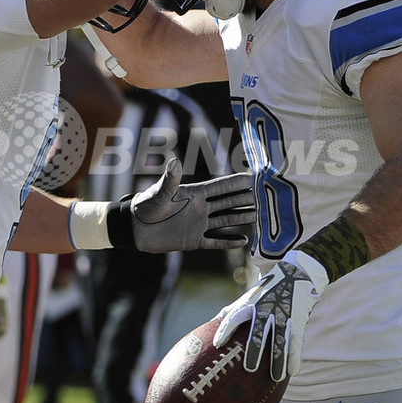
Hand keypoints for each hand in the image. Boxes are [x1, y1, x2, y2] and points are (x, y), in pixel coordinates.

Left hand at [108, 157, 253, 252]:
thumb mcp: (158, 193)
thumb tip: (175, 161)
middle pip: (229, 202)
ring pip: (226, 221)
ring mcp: (198, 224)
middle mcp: (200, 208)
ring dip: (242, 218)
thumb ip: (170, 180)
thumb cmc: (145, 206)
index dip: (238, 181)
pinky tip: (243, 241)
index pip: (222, 187)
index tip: (256, 176)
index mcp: (194, 194)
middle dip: (247, 199)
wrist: (134, 229)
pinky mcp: (193, 240)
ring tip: (260, 215)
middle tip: (267, 196)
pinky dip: (228, 242)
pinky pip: (215, 241)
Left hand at [212, 251, 328, 380]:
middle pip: (259, 331)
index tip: (217, 344)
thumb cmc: (266, 291)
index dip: (225, 330)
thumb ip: (230, 312)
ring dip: (279, 359)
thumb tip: (210, 326)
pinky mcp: (297, 321)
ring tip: (276, 377)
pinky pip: (296, 342)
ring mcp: (283, 316)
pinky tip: (292, 372)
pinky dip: (294, 357)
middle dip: (255, 349)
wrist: (296, 275)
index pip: (234, 317)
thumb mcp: (248, 297)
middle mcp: (266, 310)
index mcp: (250, 304)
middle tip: (249, 368)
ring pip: (281, 340)